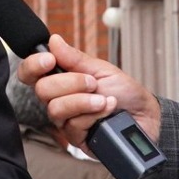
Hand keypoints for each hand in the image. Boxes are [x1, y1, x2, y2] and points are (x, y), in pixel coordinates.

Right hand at [19, 33, 161, 149]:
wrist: (147, 117)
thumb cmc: (126, 93)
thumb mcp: (101, 69)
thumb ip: (75, 58)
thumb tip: (53, 40)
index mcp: (61, 79)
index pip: (30, 73)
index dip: (33, 65)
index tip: (50, 60)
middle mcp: (59, 99)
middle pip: (42, 90)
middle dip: (70, 83)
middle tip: (93, 83)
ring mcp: (66, 120)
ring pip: (55, 109)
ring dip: (83, 101)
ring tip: (104, 99)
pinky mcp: (76, 138)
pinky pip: (72, 125)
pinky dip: (93, 115)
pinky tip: (107, 111)